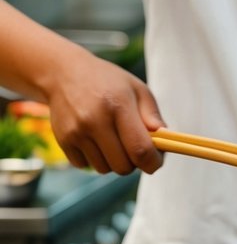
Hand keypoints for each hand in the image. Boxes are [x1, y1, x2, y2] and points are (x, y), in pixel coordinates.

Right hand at [44, 47, 165, 175]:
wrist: (63, 73)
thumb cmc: (107, 82)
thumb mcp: (137, 89)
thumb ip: (152, 115)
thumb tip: (165, 141)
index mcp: (118, 105)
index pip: (140, 150)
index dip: (153, 162)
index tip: (156, 160)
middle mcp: (95, 120)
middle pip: (123, 166)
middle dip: (134, 162)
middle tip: (133, 146)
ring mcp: (76, 132)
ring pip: (104, 169)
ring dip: (113, 161)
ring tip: (112, 139)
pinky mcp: (63, 141)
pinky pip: (85, 166)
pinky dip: (94, 159)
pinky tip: (94, 140)